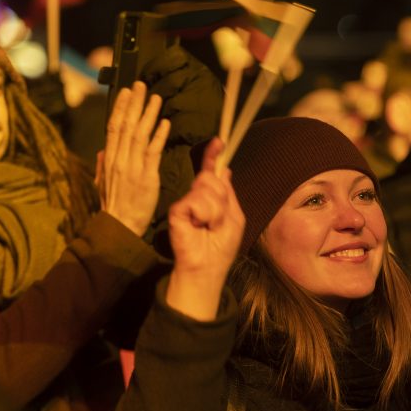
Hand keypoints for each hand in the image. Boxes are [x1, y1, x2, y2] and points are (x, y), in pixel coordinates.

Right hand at [95, 81, 169, 235]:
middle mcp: (120, 159)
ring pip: (140, 134)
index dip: (120, 108)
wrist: (120, 225)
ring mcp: (133, 167)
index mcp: (110, 159)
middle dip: (134, 104)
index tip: (126, 92)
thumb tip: (103, 150)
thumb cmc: (113, 205)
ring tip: (156, 98)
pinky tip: (165, 123)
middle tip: (141, 85)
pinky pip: (153, 152)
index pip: (114, 127)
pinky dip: (159, 136)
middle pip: (127, 125)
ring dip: (148, 114)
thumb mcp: (102, 183)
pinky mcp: (147, 176)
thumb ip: (103, 165)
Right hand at [165, 138, 244, 320]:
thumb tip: (224, 169)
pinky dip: (205, 214)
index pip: (213, 173)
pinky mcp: (177, 210)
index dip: (213, 157)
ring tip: (208, 226)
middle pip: (212, 178)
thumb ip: (227, 193)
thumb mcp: (233, 217)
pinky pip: (198, 201)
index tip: (218, 142)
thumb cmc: (220, 247)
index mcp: (212, 197)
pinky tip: (199, 226)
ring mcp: (186, 202)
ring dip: (215, 210)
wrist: (206, 268)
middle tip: (217, 221)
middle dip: (221, 198)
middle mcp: (198, 196)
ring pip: (207, 189)